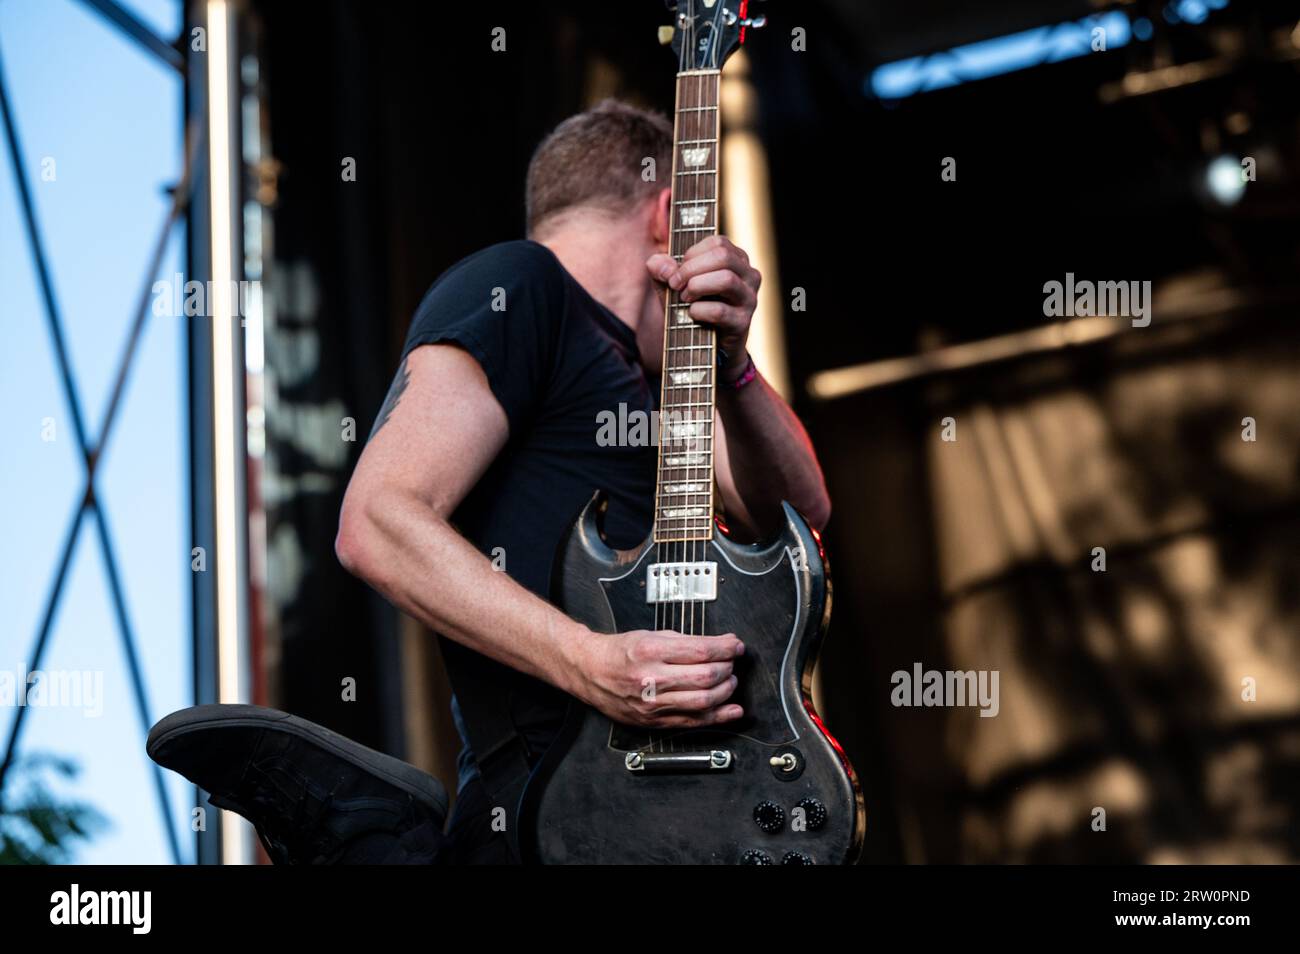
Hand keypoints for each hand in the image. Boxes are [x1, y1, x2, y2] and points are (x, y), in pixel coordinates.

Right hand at [570, 629, 745, 727]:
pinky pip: (692, 722)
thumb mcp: (651, 635)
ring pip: (702, 701)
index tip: (735, 645)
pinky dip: (717, 717)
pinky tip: (732, 710)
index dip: (725, 648)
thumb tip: (721, 643)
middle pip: (704, 677)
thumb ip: (688, 641)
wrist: (590, 671)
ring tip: (730, 681)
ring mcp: (652, 703)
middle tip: (732, 662)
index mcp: (650, 651)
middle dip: (727, 668)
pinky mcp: (654, 721)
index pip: (700, 651)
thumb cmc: (620, 652)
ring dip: (725, 691)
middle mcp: (651, 678)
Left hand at [646, 235, 760, 382]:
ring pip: (726, 279)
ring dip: (696, 287)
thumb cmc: (692, 308)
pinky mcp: (743, 322)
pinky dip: (698, 311)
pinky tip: (691, 314)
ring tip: (684, 298)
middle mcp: (749, 275)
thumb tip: (661, 265)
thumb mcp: (672, 285)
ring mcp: (749, 299)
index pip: (717, 242)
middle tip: (675, 284)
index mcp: (736, 259)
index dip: (691, 254)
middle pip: (722, 256)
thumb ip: (661, 269)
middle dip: (690, 269)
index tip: (676, 271)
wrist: (708, 349)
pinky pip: (719, 310)